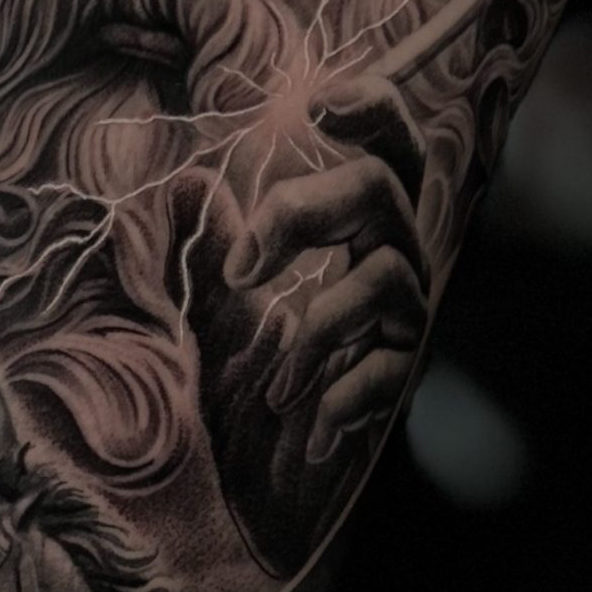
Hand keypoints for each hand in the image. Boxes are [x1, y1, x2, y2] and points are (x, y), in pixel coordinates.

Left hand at [220, 69, 429, 461]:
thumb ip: (211, 245)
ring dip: (317, 331)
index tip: (317, 105)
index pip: (386, 146)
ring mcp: (404, 317)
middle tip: (240, 270)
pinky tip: (310, 431)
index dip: (372, 110)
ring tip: (276, 387)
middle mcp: (391, 257)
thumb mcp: (216, 308)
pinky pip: (392, 369)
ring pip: (387, 276)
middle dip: (303, 212)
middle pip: (380, 188)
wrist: (258, 486)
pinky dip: (343, 398)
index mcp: (352, 224)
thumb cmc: (245, 378)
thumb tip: (187, 183)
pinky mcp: (404, 378)